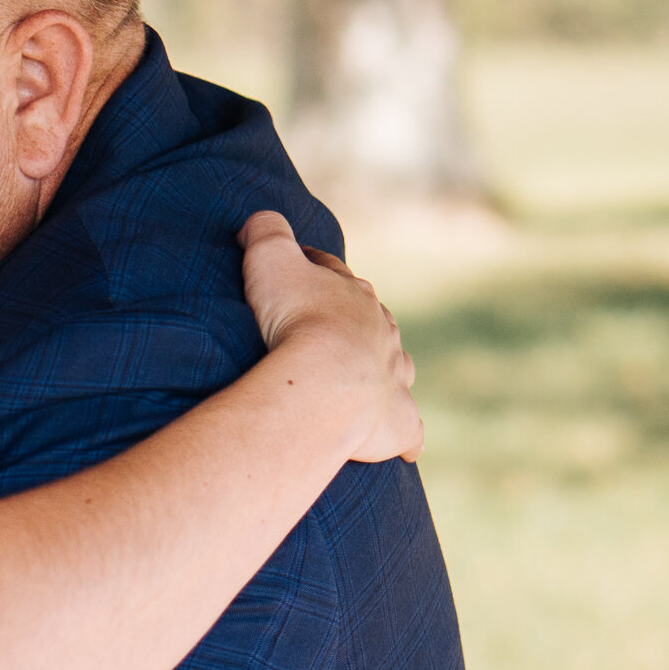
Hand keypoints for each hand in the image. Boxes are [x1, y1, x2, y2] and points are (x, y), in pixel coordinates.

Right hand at [238, 211, 422, 465]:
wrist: (325, 380)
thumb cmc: (295, 321)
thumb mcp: (269, 259)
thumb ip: (265, 232)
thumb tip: (260, 221)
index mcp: (352, 295)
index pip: (331, 275)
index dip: (312, 272)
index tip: (295, 276)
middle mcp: (380, 333)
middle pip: (369, 322)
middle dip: (352, 324)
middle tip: (326, 334)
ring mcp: (391, 377)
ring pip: (395, 367)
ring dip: (383, 371)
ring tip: (365, 381)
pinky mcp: (395, 421)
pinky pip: (408, 428)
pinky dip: (407, 435)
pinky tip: (409, 448)